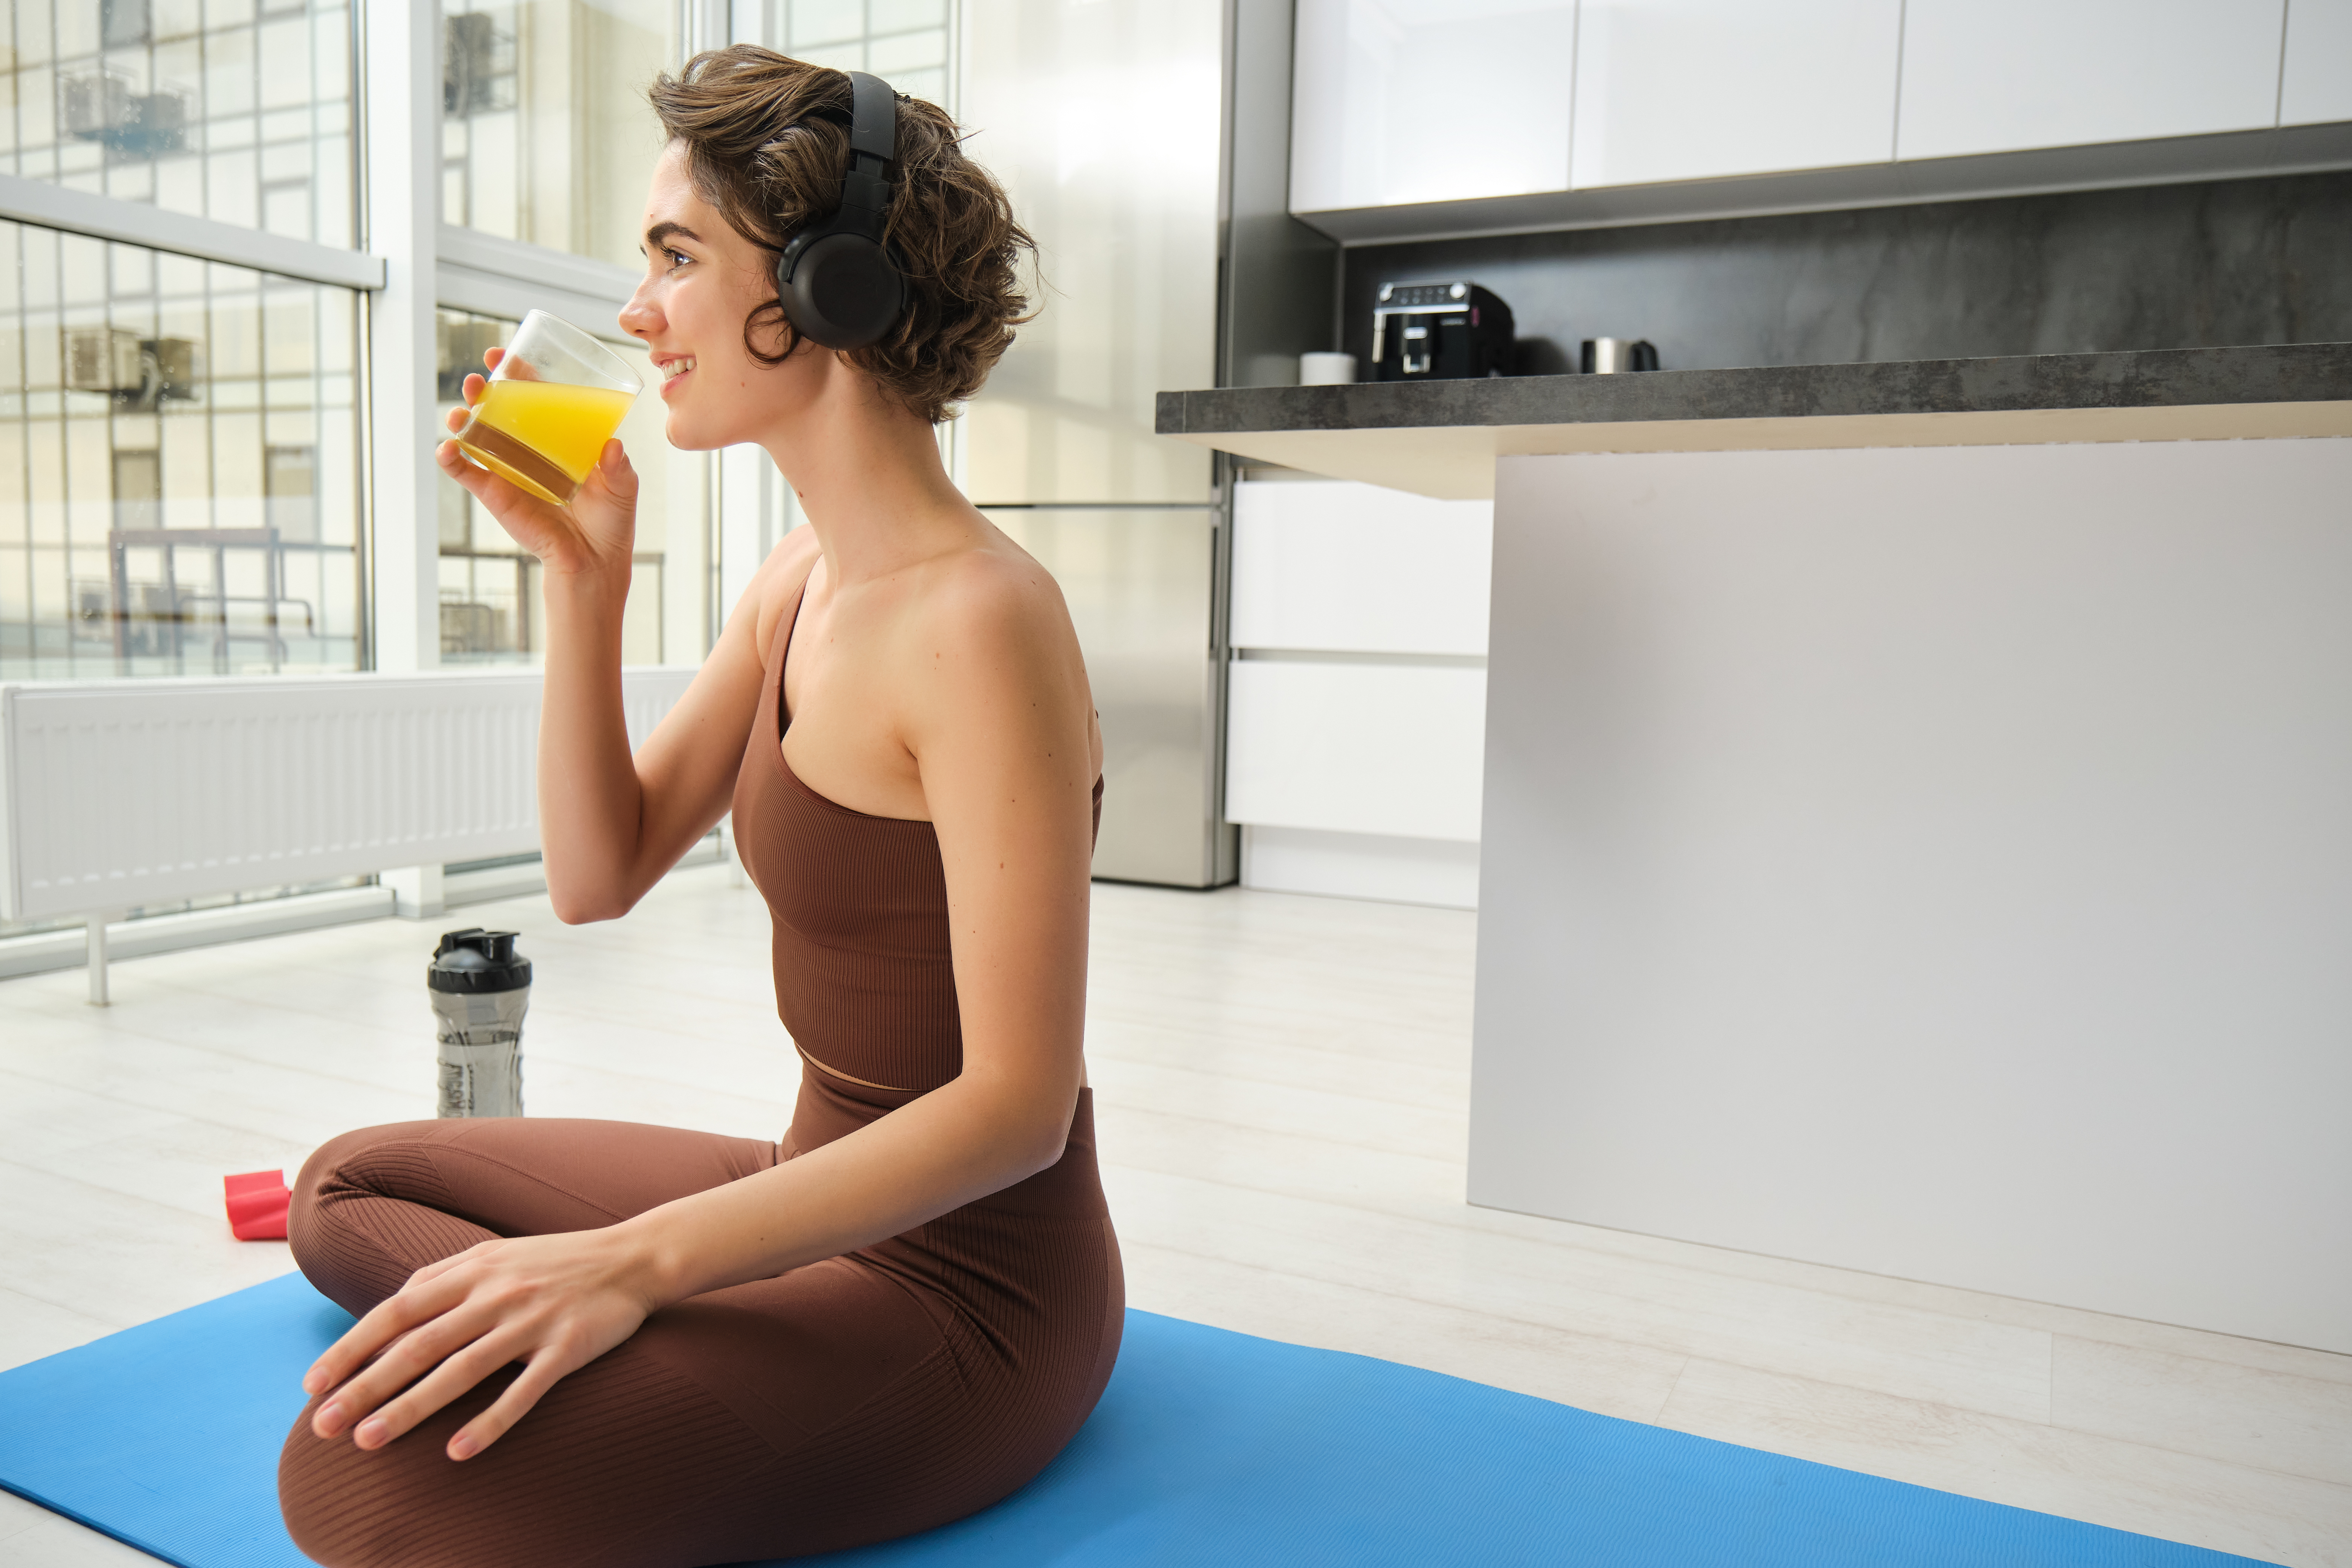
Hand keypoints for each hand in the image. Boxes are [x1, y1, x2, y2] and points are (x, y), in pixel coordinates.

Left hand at [302, 1226, 662, 1460]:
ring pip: (462, 1369)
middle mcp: (497, 1293)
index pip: (396, 1311)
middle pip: (419, 1344)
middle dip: (365, 1387)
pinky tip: (458, 1451)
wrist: (634, 1257)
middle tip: (324, 1427)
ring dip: (411, 1407)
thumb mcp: (494, 1255)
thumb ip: (441, 1276)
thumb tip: (388, 1308)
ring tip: (370, 1440)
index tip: (315, 1385)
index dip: (352, 1348)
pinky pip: (525, 1390)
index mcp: (474, 1269)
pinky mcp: (568, 1347)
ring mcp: (532, 1321)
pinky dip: (490, 1421)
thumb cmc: (556, 1260)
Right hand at [436, 346, 640, 578]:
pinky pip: (468, 473)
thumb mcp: (622, 488)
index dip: (518, 374)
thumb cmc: (610, 521)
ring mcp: (509, 470)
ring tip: (461, 410)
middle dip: (484, 388)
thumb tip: (612, 446)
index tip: (507, 356)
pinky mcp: (496, 494)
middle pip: (498, 409)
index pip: (534, 397)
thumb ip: (619, 467)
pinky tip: (447, 448)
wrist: (595, 560)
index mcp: (557, 438)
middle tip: (479, 377)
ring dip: (462, 418)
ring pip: (476, 435)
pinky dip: (452, 459)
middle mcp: (529, 449)